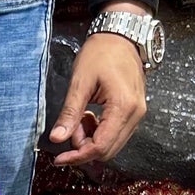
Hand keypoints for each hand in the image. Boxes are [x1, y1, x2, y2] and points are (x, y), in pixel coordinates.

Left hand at [47, 1, 150, 165]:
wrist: (121, 36)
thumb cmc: (101, 53)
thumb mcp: (80, 82)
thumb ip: (70, 113)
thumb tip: (57, 138)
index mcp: (123, 107)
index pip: (100, 146)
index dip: (78, 156)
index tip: (59, 158)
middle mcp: (135, 114)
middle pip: (107, 150)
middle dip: (83, 147)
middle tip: (69, 127)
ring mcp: (138, 113)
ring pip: (112, 144)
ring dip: (90, 139)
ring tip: (80, 118)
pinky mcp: (134, 112)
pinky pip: (116, 134)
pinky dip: (99, 132)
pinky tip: (89, 116)